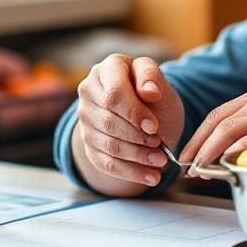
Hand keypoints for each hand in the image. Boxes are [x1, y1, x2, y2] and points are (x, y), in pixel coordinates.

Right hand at [74, 54, 184, 191]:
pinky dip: (131, 172)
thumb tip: (149, 92)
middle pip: (109, 121)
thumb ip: (153, 80)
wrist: (148, 118)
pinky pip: (106, 163)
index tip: (154, 126)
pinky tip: (151, 176)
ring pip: (108, 144)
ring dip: (137, 157)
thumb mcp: (161, 83)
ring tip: (160, 161)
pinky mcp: (88, 144)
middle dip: (137, 138)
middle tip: (160, 146)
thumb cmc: (154, 97)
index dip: (134, 113)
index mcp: (107, 69)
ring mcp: (86, 119)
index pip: (114, 93)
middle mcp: (89, 91)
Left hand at [178, 87, 246, 168]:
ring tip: (198, 169)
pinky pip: (246, 143)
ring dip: (207, 152)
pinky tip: (221, 167)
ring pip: (226, 131)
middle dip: (197, 144)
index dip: (201, 133)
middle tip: (185, 163)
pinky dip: (229, 156)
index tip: (190, 150)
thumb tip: (234, 150)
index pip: (220, 112)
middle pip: (217, 120)